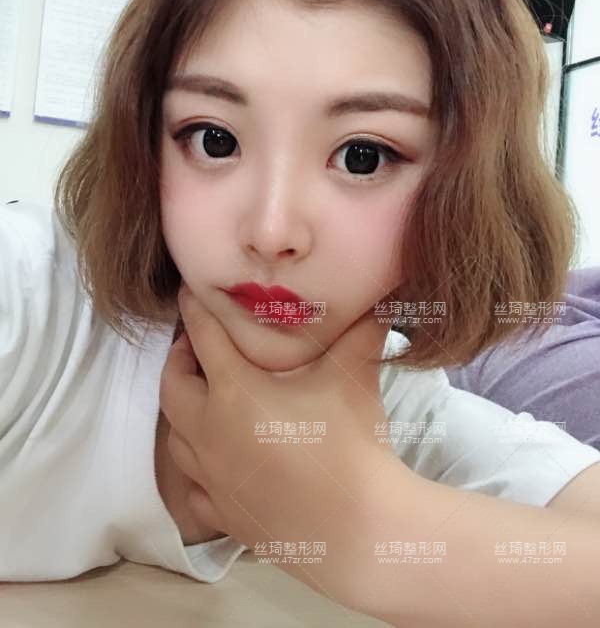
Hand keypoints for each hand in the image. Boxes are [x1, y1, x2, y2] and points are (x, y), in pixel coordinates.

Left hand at [159, 283, 398, 553]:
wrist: (360, 530)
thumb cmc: (352, 444)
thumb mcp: (354, 376)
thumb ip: (361, 331)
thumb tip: (375, 299)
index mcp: (234, 392)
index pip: (202, 338)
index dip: (194, 310)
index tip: (187, 291)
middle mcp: (210, 432)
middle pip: (171, 386)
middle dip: (178, 360)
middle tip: (198, 348)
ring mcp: (211, 478)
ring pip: (175, 437)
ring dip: (183, 411)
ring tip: (204, 398)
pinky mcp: (221, 513)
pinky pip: (192, 485)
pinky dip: (196, 466)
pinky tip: (216, 459)